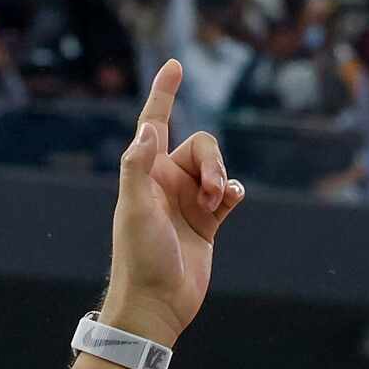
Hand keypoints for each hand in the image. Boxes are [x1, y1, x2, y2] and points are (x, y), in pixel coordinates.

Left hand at [99, 60, 244, 349]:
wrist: (156, 303)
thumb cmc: (139, 257)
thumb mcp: (133, 209)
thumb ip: (138, 166)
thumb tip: (149, 127)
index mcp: (145, 174)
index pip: (155, 122)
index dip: (164, 93)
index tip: (175, 65)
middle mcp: (166, 183)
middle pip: (202, 145)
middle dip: (213, 162)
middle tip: (210, 193)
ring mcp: (188, 202)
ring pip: (217, 167)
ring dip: (222, 179)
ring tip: (217, 205)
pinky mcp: (208, 223)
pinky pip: (230, 192)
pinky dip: (234, 191)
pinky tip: (232, 201)